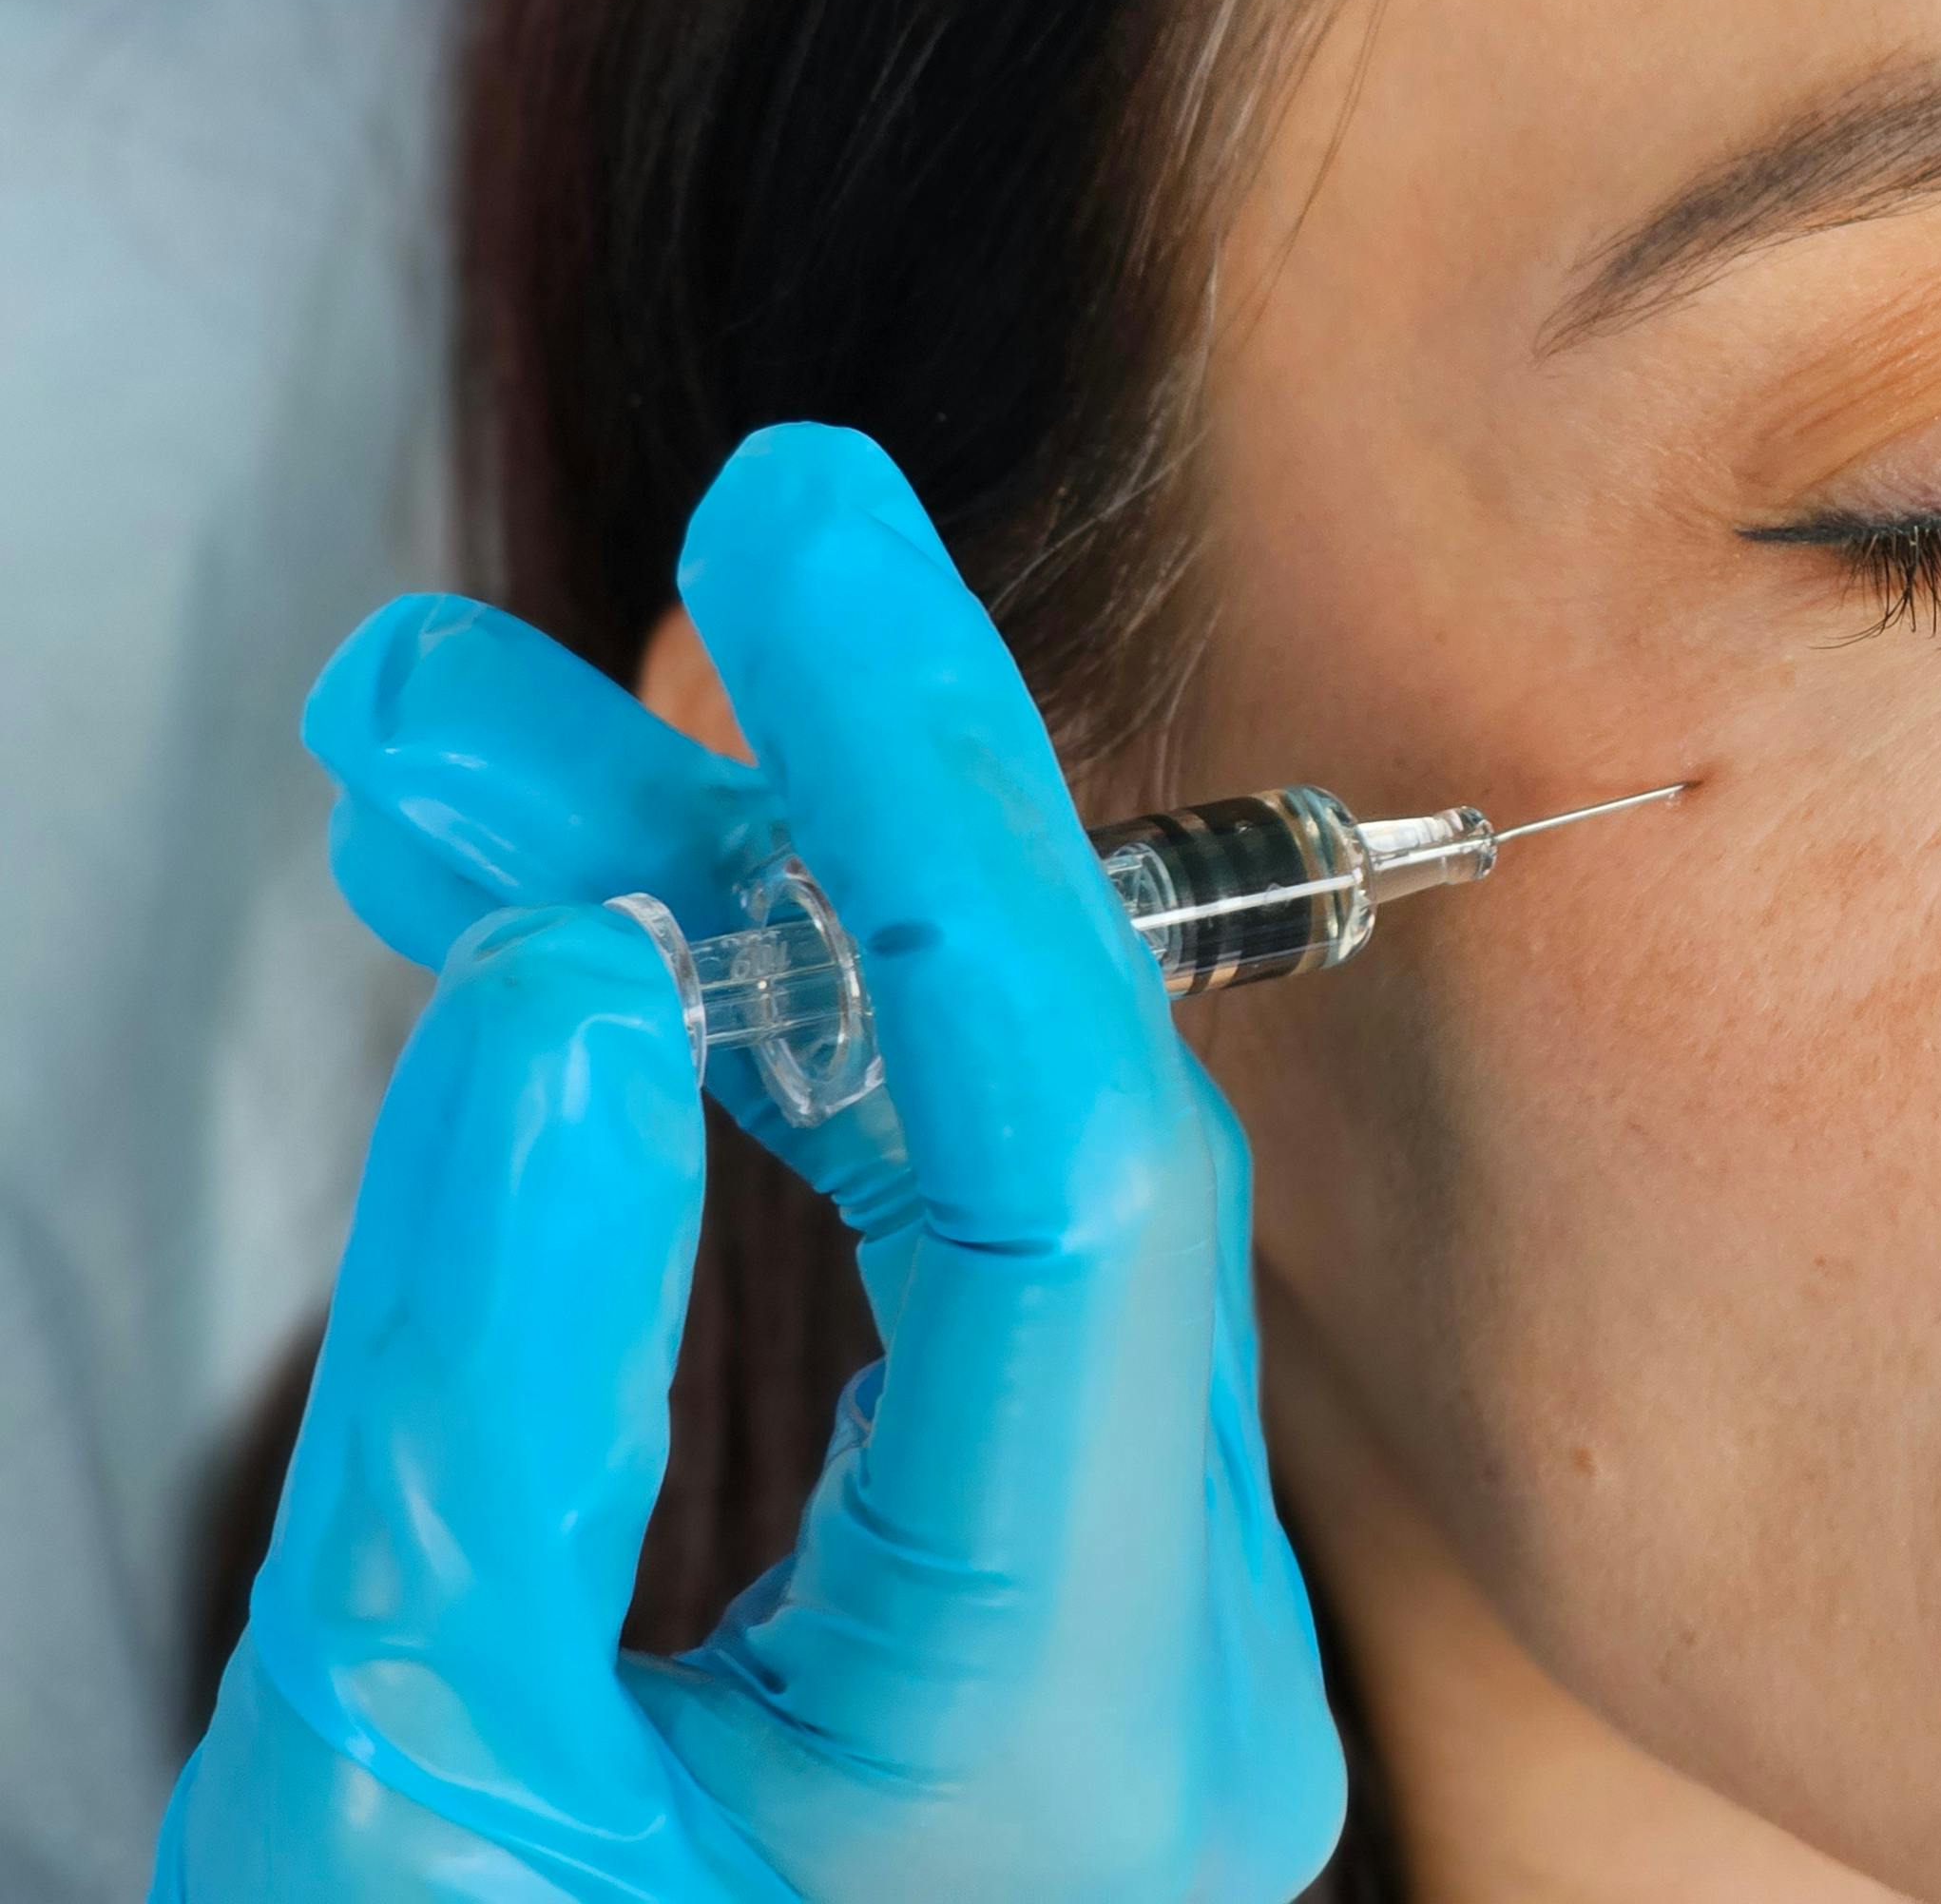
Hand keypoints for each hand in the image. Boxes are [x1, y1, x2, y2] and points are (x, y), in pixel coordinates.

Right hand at [157, 425, 1342, 1899]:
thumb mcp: (400, 1786)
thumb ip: (496, 1380)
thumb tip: (575, 972)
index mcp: (1084, 1719)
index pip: (1075, 1151)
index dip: (940, 806)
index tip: (809, 536)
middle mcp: (1164, 1646)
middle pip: (1024, 1121)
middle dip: (754, 855)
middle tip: (482, 682)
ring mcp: (1111, 1617)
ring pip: (967, 1164)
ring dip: (717, 958)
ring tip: (442, 781)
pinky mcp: (1023, 1596)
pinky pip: (933, 1272)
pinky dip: (757, 1107)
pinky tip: (582, 971)